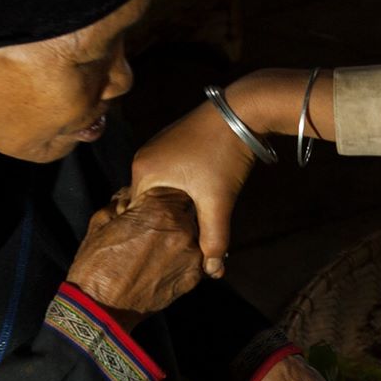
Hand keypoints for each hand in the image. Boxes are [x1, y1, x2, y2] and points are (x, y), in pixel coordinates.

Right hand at [64, 186, 204, 327]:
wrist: (100, 308)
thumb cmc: (95, 263)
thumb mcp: (101, 221)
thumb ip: (120, 201)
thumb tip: (129, 195)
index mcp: (159, 208)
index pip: (175, 187)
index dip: (164, 195)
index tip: (154, 204)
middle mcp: (182, 228)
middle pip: (190, 210)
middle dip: (177, 214)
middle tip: (158, 226)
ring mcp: (191, 254)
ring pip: (196, 234)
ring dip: (183, 237)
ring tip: (160, 248)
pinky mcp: (194, 277)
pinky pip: (197, 258)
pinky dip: (185, 258)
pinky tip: (165, 264)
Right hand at [130, 102, 258, 279]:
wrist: (245, 108)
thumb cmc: (224, 153)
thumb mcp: (218, 200)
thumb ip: (214, 238)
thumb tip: (213, 272)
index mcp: (143, 171)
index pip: (136, 216)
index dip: (152, 235)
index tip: (167, 252)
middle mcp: (144, 157)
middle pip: (148, 204)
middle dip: (164, 223)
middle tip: (182, 244)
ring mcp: (158, 148)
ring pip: (160, 190)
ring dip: (174, 208)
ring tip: (190, 227)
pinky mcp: (174, 143)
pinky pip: (169, 176)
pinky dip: (180, 192)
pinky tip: (198, 202)